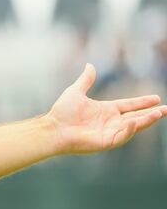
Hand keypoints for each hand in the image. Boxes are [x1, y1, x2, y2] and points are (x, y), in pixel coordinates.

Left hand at [48, 63, 166, 153]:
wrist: (52, 128)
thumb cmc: (61, 112)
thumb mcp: (75, 91)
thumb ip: (86, 80)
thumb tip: (90, 65)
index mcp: (106, 110)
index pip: (129, 105)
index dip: (142, 102)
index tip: (156, 98)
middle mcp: (110, 122)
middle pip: (136, 117)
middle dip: (152, 114)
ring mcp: (109, 132)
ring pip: (133, 127)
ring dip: (146, 121)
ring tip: (159, 114)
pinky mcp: (105, 142)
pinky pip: (121, 137)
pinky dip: (129, 130)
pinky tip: (135, 122)